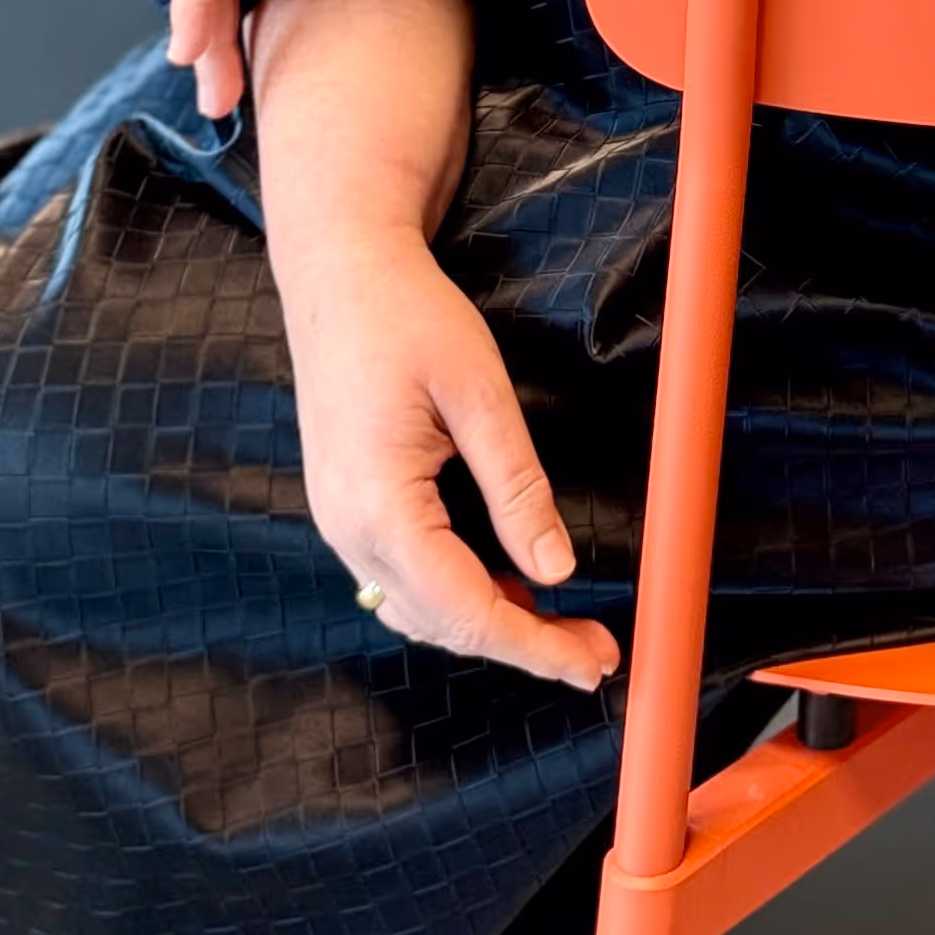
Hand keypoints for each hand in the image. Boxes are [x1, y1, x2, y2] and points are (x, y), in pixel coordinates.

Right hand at [278, 214, 620, 691]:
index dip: (535, 646)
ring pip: (418, 611)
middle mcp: (348, 528)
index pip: (464, 610)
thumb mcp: (478, 390)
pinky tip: (504, 584)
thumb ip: (516, 486)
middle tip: (596, 650)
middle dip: (522, 644)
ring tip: (561, 626)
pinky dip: (455, 596)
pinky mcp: (345, 506)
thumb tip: (555, 570)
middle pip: (441, 624)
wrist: (337, 272)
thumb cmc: (405, 314)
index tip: (594, 663)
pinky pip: (401, 579)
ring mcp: (339, 521)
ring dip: (489, 625)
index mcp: (379, 503)